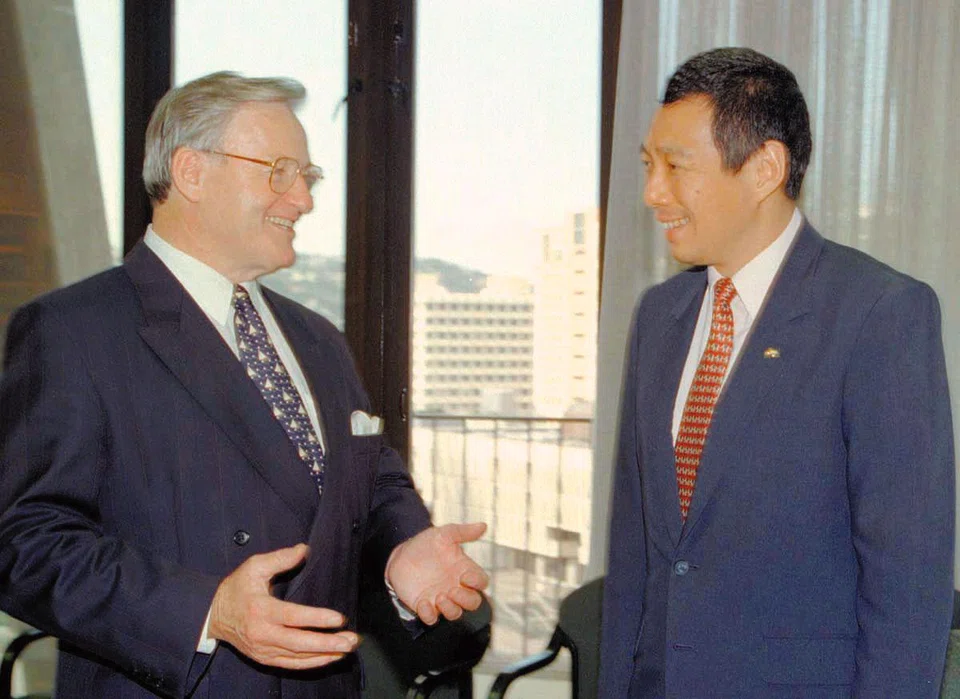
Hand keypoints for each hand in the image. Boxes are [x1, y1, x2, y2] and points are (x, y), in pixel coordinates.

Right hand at [208, 543, 358, 668]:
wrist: (212, 615)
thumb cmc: (237, 588)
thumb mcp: (254, 566)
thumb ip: (280, 558)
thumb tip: (305, 549)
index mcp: (261, 610)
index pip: (293, 617)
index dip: (317, 618)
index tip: (339, 619)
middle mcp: (262, 633)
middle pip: (299, 642)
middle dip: (328, 643)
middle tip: (351, 640)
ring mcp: (263, 649)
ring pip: (298, 656)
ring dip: (325, 654)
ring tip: (347, 648)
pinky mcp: (264, 658)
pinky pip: (291, 664)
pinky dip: (312, 663)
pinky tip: (330, 657)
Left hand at [385, 523, 488, 624]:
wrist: (401, 553)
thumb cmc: (426, 544)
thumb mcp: (443, 534)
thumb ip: (463, 532)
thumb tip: (484, 526)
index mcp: (464, 570)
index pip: (481, 582)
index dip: (477, 582)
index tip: (465, 576)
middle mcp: (456, 586)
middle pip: (473, 602)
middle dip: (466, 600)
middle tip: (452, 590)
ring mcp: (441, 598)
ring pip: (455, 613)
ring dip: (451, 609)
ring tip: (440, 597)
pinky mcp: (424, 605)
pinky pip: (432, 618)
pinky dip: (429, 614)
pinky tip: (423, 603)